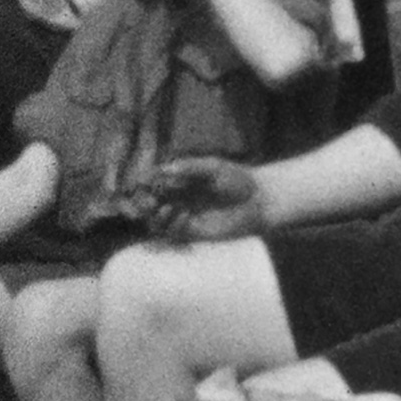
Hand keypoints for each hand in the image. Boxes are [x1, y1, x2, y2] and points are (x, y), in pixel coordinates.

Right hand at [145, 158, 265, 241]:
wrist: (258, 201)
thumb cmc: (238, 179)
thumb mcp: (213, 167)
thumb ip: (190, 167)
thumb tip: (165, 169)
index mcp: (179, 181)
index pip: (152, 183)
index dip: (143, 183)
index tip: (142, 182)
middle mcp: (178, 199)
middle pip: (148, 204)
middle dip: (143, 203)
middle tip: (151, 200)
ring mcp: (184, 217)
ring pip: (156, 222)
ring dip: (156, 217)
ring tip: (165, 209)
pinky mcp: (194, 233)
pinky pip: (174, 234)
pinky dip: (174, 225)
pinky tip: (185, 215)